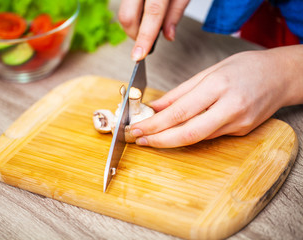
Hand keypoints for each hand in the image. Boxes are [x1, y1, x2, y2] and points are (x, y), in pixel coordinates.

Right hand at [118, 0, 189, 60]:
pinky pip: (125, 5)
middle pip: (127, 16)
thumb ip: (176, 12)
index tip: (139, 55)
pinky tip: (143, 13)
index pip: (152, 13)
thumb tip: (168, 36)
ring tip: (148, 24)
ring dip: (134, 24)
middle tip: (146, 41)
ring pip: (123, 11)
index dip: (144, 37)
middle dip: (135, 35)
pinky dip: (134, 14)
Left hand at [128, 45, 302, 147]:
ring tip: (152, 137)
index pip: (179, 112)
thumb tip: (155, 106)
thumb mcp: (209, 71)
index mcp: (218, 86)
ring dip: (170, 140)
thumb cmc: (246, 68)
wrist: (281, 77)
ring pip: (197, 138)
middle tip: (139, 140)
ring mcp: (238, 123)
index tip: (137, 128)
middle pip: (187, 133)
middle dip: (158, 140)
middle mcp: (230, 108)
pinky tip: (176, 133)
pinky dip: (189, 135)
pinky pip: (209, 136)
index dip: (154, 124)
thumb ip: (180, 92)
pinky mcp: (242, 132)